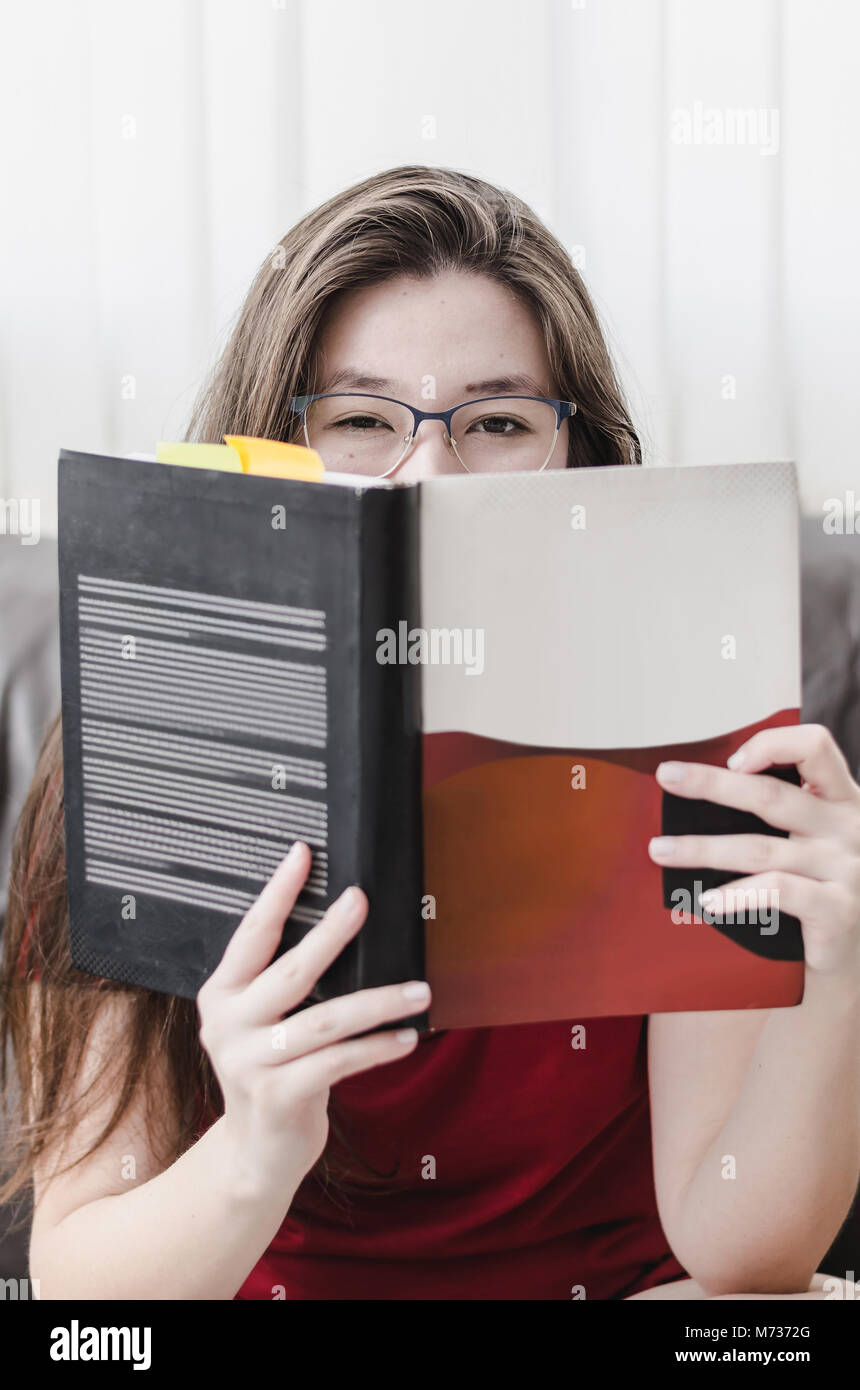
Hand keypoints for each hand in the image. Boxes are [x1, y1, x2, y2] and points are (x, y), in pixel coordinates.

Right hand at [197, 841, 429, 1201]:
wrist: (255, 1154)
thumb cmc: (271, 1073)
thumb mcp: (263, 1023)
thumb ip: (283, 984)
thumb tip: (346, 925)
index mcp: (222, 994)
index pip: (252, 932)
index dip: (278, 891)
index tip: (303, 853)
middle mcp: (228, 1024)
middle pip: (291, 969)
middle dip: (333, 932)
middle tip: (364, 901)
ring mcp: (249, 1062)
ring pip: (327, 1020)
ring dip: (380, 1001)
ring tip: (419, 990)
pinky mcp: (278, 1096)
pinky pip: (340, 1062)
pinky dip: (378, 1047)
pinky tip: (407, 1037)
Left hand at [648, 724, 859, 975]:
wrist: (856, 961)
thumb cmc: (824, 892)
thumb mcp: (818, 841)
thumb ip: (786, 813)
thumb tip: (706, 786)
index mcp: (843, 801)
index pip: (816, 747)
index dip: (772, 744)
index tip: (732, 760)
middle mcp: (849, 829)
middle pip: (771, 795)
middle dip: (710, 783)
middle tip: (666, 777)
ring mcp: (847, 870)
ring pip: (760, 849)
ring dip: (702, 848)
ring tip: (660, 850)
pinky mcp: (839, 910)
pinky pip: (778, 892)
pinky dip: (738, 894)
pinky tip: (707, 900)